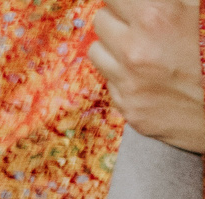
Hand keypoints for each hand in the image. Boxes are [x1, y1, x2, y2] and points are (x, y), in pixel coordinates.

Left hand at [92, 0, 204, 152]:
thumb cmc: (202, 50)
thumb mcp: (190, 11)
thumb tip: (147, 0)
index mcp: (156, 16)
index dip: (120, 1)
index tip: (126, 5)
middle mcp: (136, 45)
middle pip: (101, 18)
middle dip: (117, 19)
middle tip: (135, 24)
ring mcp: (127, 74)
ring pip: (96, 45)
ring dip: (111, 44)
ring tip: (136, 46)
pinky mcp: (122, 97)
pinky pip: (104, 73)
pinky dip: (114, 68)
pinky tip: (136, 68)